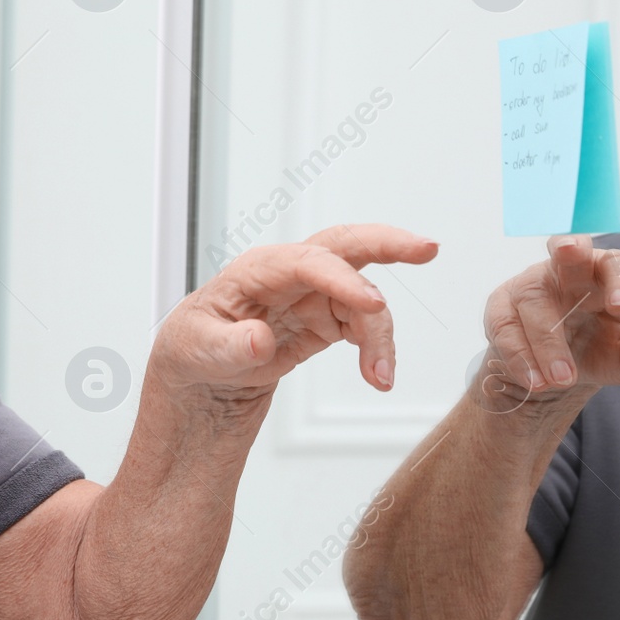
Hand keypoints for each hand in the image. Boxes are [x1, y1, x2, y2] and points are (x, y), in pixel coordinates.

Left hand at [153, 225, 437, 398]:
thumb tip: (259, 338)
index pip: (306, 262)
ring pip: (362, 299)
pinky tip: (378, 375)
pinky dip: (376, 348)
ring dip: (381, 334)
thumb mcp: (196, 351)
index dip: (341, 279)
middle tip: (428, 248)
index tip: (372, 303)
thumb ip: (228, 347)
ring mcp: (311, 295)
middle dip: (387, 243)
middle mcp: (289, 275)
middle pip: (344, 246)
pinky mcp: (326, 319)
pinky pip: (362, 325)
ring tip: (382, 376)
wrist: (201, 375)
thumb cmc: (190, 349)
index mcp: (256, 270)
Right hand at [478, 235, 619, 408]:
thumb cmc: (597, 350)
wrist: (550, 374)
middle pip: (570, 250)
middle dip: (569, 246)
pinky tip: (534, 379)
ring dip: (547, 343)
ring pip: (535, 302)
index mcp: (609, 276)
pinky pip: (505, 326)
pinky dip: (520, 355)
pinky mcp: (501, 307)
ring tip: (562, 379)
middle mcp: (569, 271)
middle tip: (570, 249)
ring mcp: (531, 285)